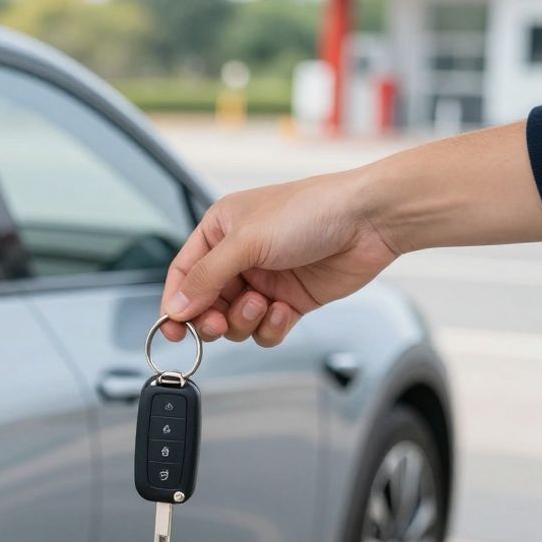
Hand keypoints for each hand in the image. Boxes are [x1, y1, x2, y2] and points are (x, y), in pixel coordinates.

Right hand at [160, 170, 399, 346]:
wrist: (369, 221)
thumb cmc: (311, 211)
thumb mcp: (247, 241)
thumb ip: (207, 277)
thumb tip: (176, 306)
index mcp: (220, 230)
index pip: (184, 273)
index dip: (175, 303)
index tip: (172, 329)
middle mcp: (240, 256)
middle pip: (206, 303)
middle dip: (211, 318)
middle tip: (218, 323)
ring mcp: (266, 280)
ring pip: (235, 320)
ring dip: (245, 320)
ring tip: (263, 304)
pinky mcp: (291, 300)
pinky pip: (266, 329)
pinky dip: (272, 327)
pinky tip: (285, 310)